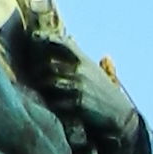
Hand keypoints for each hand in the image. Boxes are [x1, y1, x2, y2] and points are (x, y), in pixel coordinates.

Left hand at [15, 17, 140, 147]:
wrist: (120, 116)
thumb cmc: (105, 94)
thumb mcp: (96, 72)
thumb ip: (81, 58)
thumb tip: (70, 39)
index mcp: (85, 61)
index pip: (63, 44)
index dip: (48, 39)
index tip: (35, 37)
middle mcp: (80, 71)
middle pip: (49, 65)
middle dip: (37, 70)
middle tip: (32, 75)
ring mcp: (78, 87)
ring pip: (49, 83)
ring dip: (42, 88)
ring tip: (39, 92)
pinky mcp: (77, 104)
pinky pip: (55, 102)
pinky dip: (50, 104)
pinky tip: (50, 106)